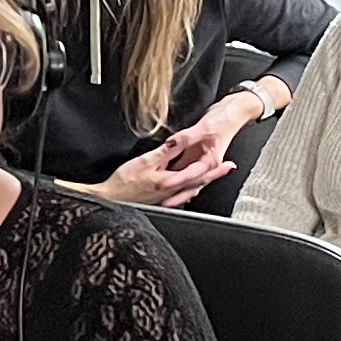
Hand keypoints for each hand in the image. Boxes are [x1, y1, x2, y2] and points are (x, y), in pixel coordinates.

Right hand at [96, 114, 241, 206]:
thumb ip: (165, 151)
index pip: (198, 173)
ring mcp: (167, 198)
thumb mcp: (145, 161)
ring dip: (204, 182)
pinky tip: (191, 186)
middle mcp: (172, 192)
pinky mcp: (160, 200)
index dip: (214, 167)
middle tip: (228, 168)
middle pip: (199, 183)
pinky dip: (190, 189)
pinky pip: (182, 195)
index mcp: (170, 181)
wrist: (111, 199)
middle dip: (215, 175)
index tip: (226, 162)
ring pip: (192, 190)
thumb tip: (180, 141)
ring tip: (214, 175)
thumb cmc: (124, 182)